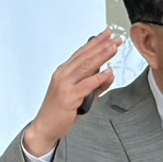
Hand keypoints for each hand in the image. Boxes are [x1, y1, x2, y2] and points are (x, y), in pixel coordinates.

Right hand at [23, 31, 121, 156]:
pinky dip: (98, 77)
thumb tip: (109, 73)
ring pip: (86, 66)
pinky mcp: (68, 96)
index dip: (96, 42)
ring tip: (114, 48)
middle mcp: (63, 74)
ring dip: (101, 56)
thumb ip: (94, 84)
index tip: (108, 34)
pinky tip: (109, 72)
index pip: (82, 53)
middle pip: (85, 56)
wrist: (46, 127)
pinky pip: (86, 84)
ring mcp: (64, 84)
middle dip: (102, 46)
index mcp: (65, 72)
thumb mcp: (81, 94)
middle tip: (116, 38)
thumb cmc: (61, 111)